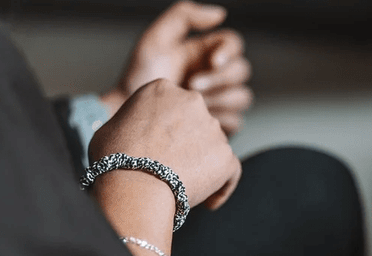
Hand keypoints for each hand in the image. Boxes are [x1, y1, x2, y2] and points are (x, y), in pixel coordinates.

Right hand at [91, 78, 240, 209]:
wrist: (135, 184)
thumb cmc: (115, 159)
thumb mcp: (113, 127)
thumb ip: (132, 122)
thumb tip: (132, 132)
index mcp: (163, 89)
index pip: (174, 108)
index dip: (168, 130)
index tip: (159, 148)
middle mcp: (193, 101)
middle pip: (196, 125)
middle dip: (189, 145)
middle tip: (174, 168)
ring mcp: (213, 128)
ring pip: (214, 147)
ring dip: (204, 165)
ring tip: (185, 187)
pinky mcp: (226, 155)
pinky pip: (231, 171)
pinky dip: (222, 186)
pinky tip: (208, 202)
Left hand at [101, 1, 252, 134]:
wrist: (129, 115)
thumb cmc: (138, 78)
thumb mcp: (155, 40)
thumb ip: (184, 16)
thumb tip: (221, 14)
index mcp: (204, 52)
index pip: (234, 44)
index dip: (229, 51)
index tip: (213, 61)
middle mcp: (216, 75)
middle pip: (242, 70)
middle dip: (219, 79)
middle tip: (191, 85)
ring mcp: (220, 101)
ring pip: (242, 97)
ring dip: (219, 100)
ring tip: (189, 106)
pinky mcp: (220, 125)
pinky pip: (236, 121)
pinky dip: (219, 121)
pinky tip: (197, 123)